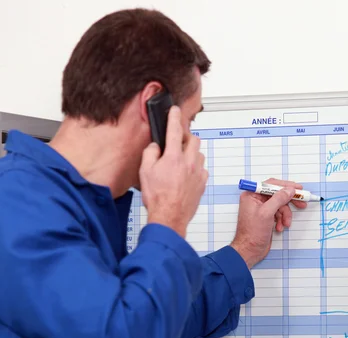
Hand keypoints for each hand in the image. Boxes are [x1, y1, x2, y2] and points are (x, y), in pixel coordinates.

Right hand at [139, 106, 207, 236]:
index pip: (175, 130)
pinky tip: (186, 174)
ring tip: (180, 160)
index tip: (175, 110)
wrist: (170, 217)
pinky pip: (202, 169)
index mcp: (173, 157)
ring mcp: (198, 173)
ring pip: (199, 154)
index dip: (174, 117)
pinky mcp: (202, 183)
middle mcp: (189, 163)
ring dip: (191, 153)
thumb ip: (150, 154)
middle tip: (177, 141)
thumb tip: (155, 147)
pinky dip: (195, 167)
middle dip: (186, 136)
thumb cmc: (157, 197)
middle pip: (193, 139)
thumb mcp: (145, 172)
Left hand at [230, 178, 306, 267]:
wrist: (250, 250)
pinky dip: (282, 220)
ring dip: (285, 214)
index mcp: (251, 195)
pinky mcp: (266, 217)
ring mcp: (261, 208)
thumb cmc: (252, 233)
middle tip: (302, 203)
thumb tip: (289, 190)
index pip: (271, 184)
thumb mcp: (266, 213)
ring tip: (286, 223)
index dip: (286, 186)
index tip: (298, 188)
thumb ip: (279, 199)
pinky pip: (278, 213)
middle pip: (277, 194)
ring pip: (280, 205)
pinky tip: (280, 227)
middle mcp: (256, 200)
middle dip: (289, 201)